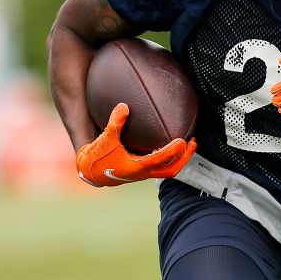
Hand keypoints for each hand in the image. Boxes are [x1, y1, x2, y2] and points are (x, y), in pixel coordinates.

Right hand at [75, 103, 195, 186]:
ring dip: (178, 158)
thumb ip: (115, 122)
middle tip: (192, 143)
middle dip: (184, 158)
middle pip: (171, 170)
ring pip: (166, 170)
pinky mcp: (139, 170)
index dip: (173, 151)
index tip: (183, 141)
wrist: (87, 171)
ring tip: (186, 144)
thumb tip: (124, 105)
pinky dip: (166, 156)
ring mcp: (142, 173)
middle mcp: (143, 173)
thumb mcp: (105, 138)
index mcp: (137, 168)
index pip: (161, 160)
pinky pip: (158, 165)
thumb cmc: (97, 156)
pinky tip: (167, 143)